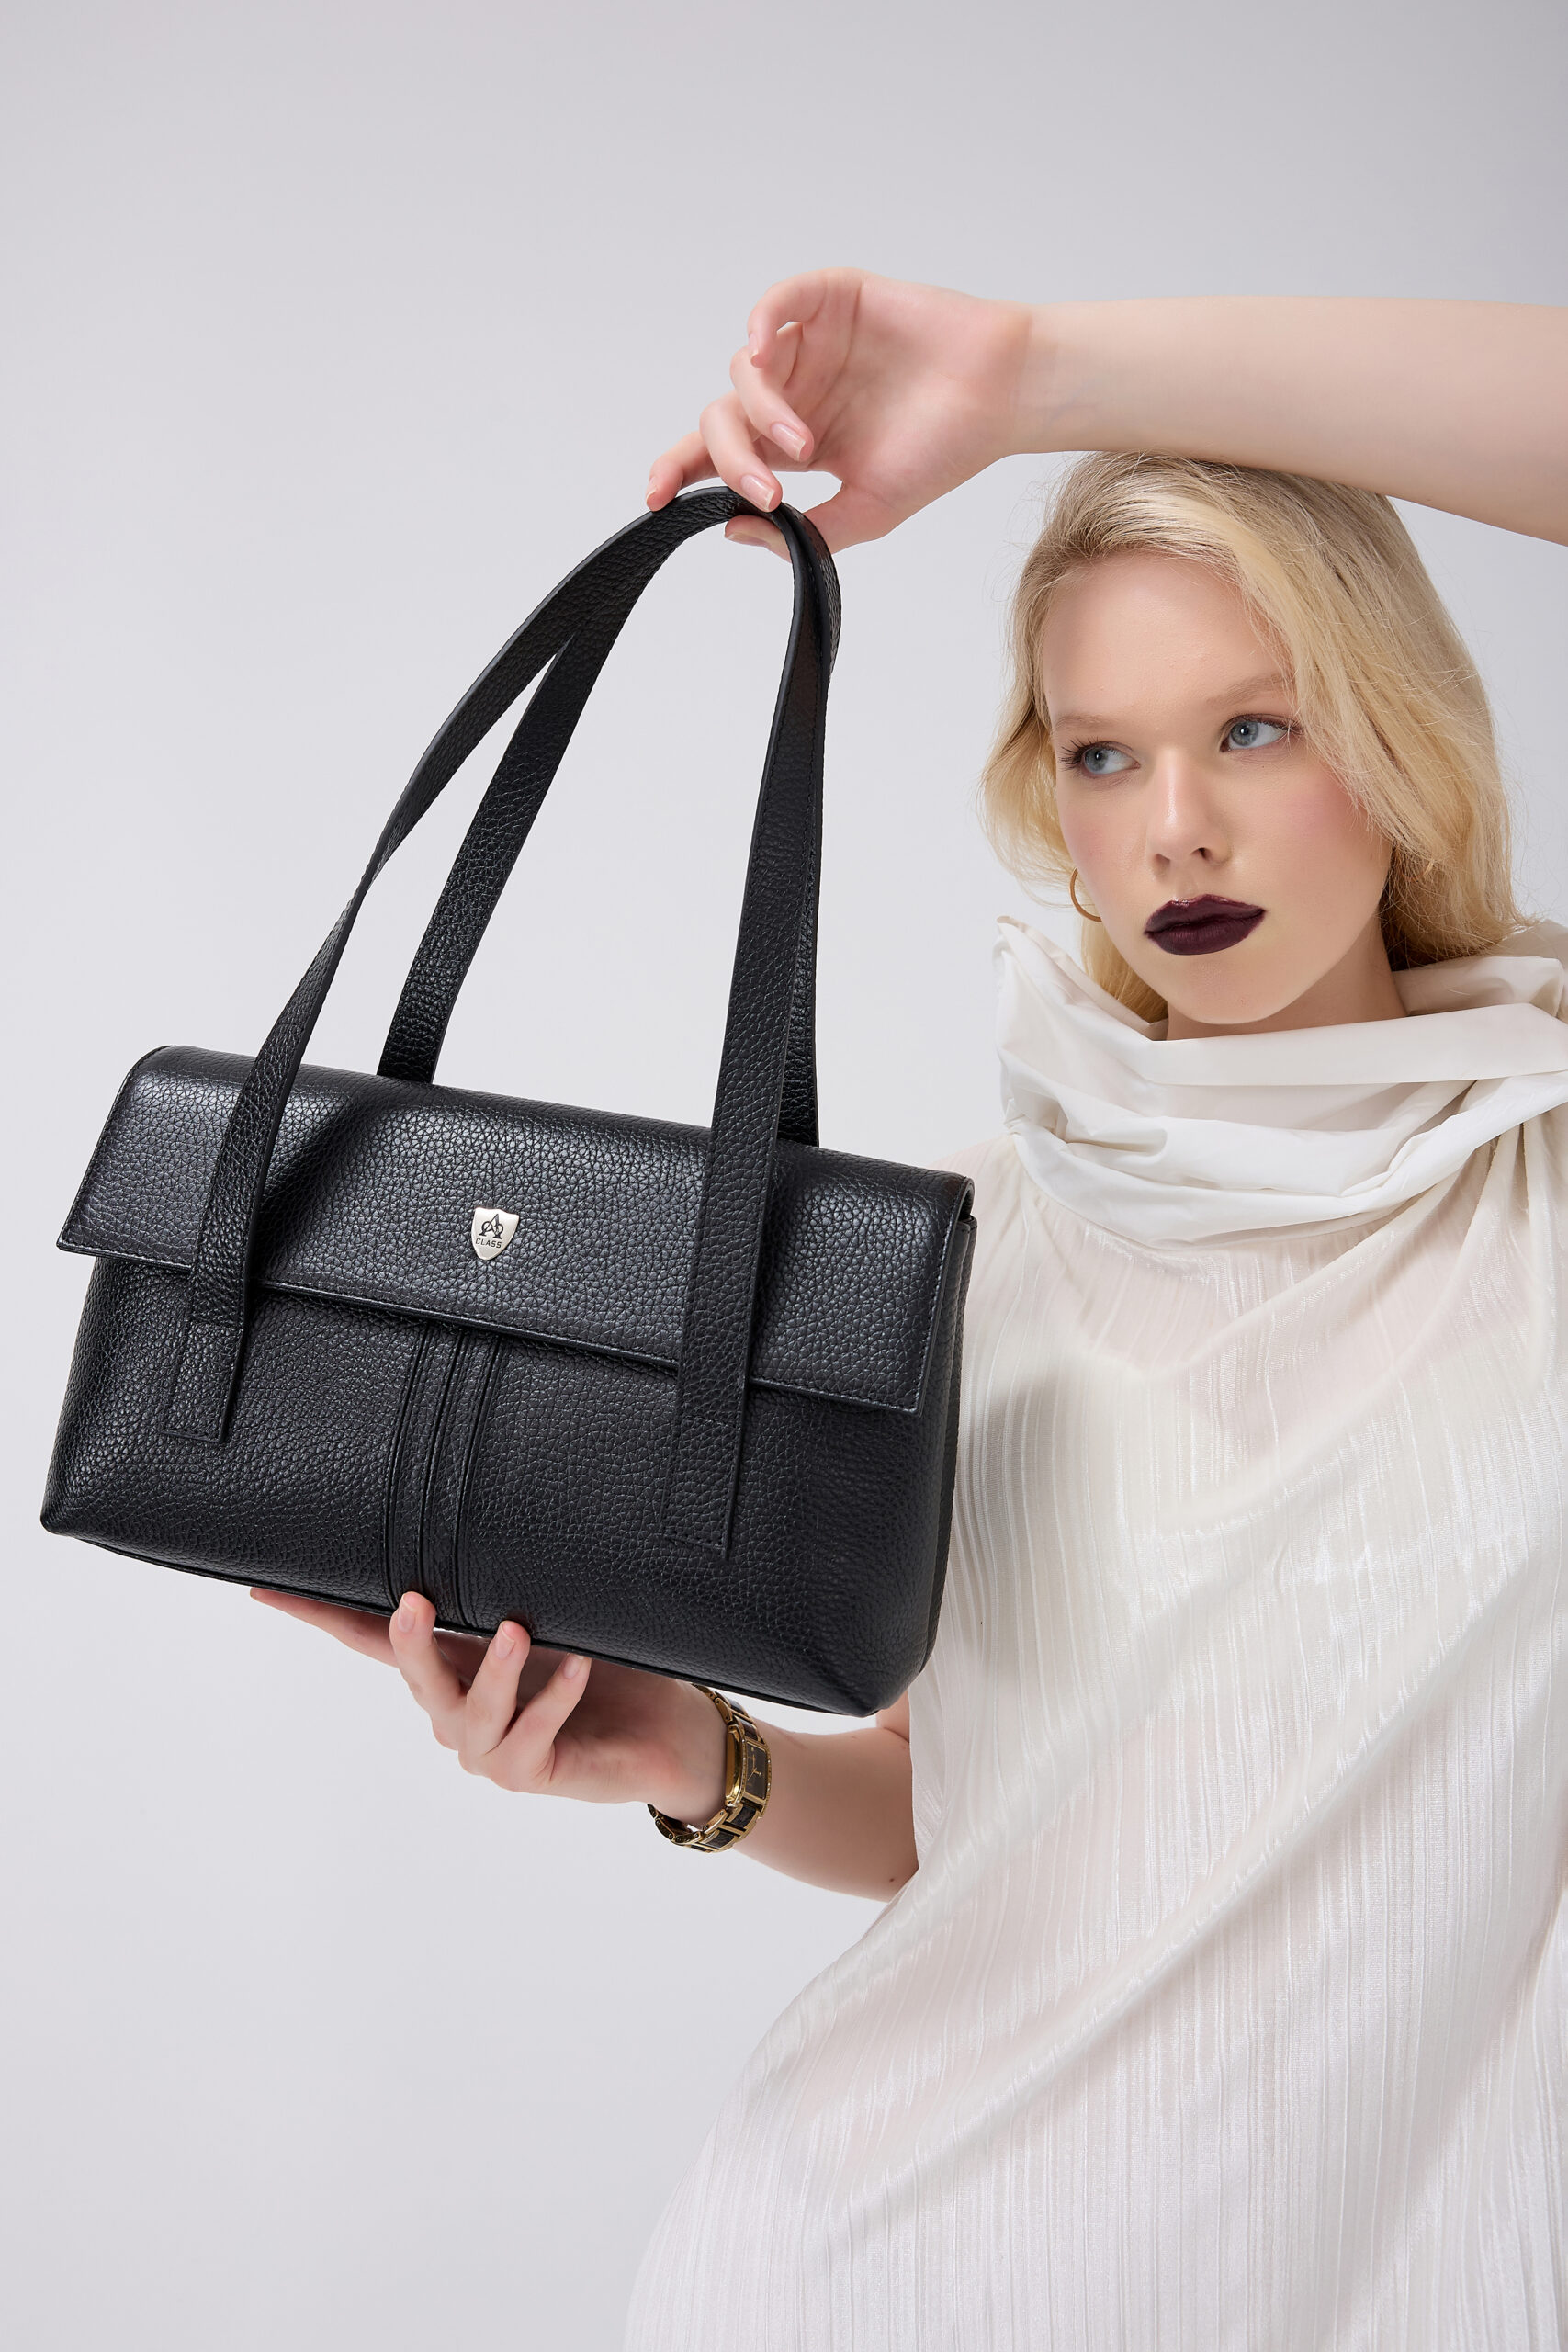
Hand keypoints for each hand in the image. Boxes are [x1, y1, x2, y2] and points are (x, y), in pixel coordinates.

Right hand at [249, 1588, 728, 1819]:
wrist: (667, 1732)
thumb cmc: (610, 1663)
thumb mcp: (555, 1612)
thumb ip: (514, 1582)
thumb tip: (489, 1511)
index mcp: (452, 1665)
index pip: (370, 1638)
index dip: (319, 1615)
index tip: (266, 1586)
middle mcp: (459, 1711)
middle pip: (413, 1679)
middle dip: (409, 1642)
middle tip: (413, 1603)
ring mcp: (492, 1750)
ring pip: (469, 1715)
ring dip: (493, 1673)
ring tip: (517, 1631)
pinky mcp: (533, 1774)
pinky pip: (533, 1737)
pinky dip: (552, 1698)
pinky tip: (576, 1667)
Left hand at [645, 265, 1034, 557]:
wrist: (1002, 397)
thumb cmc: (945, 450)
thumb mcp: (866, 511)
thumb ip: (803, 532)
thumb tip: (732, 532)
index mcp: (798, 443)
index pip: (723, 454)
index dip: (682, 469)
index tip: (654, 496)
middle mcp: (797, 391)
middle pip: (724, 416)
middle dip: (726, 457)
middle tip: (762, 490)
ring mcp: (812, 344)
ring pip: (746, 371)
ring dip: (760, 414)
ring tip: (801, 446)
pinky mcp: (834, 300)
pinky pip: (779, 303)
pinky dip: (759, 322)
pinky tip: (758, 351)